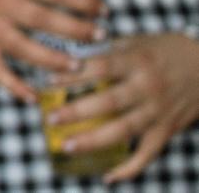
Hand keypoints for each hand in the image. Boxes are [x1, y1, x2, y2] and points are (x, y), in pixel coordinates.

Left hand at [49, 33, 198, 182]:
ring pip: (124, 130)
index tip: (48, 83)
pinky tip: (108, 176)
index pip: (100, 69)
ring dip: (94, 141)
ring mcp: (159, 111)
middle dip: (77, 112)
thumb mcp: (137, 41)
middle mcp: (148, 88)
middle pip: (109, 102)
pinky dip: (130, 168)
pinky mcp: (168, 129)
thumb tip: (68, 57)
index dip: (74, 76)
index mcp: (137, 61)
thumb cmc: (165, 50)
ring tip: (66, 145)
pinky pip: (148, 154)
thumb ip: (106, 50)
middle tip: (50, 119)